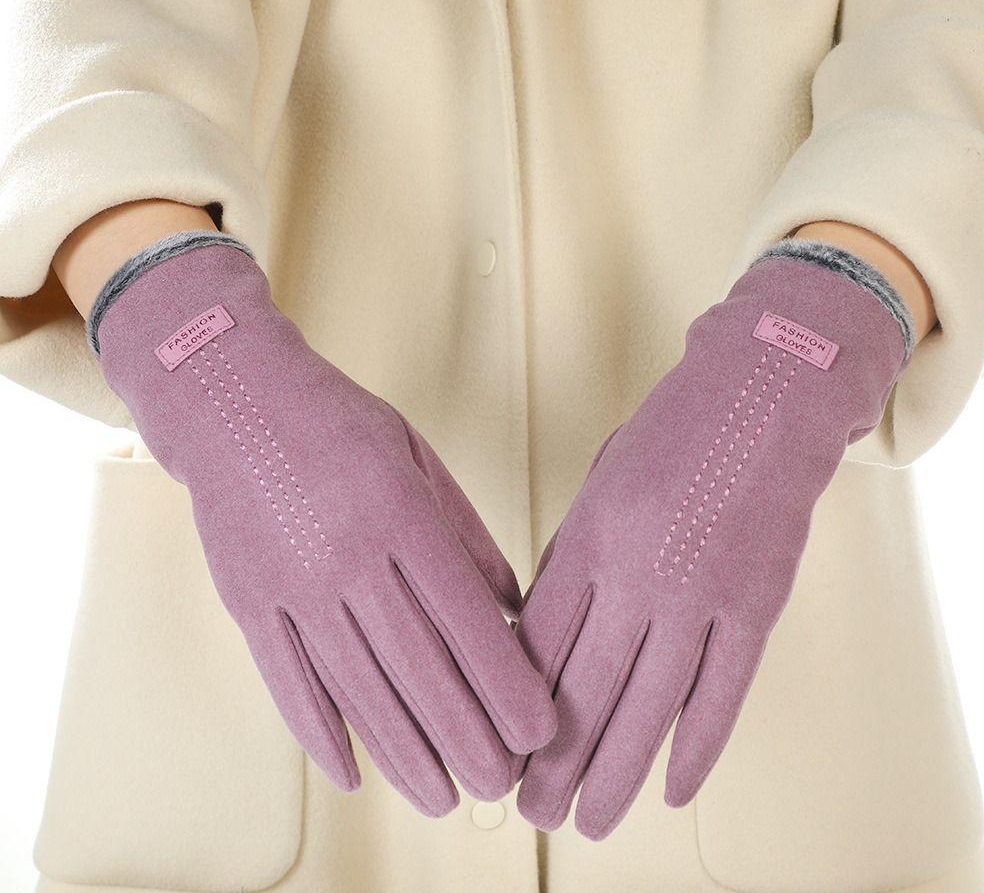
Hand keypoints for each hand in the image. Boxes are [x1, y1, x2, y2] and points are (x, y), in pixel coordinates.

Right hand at [94, 235, 555, 816]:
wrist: (231, 399)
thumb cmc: (335, 422)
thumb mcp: (415, 455)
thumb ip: (462, 532)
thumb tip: (510, 603)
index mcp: (399, 513)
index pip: (464, 615)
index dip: (505, 679)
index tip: (539, 726)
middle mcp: (347, 555)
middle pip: (417, 665)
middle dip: (466, 733)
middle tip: (503, 784)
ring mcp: (292, 584)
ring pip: (355, 686)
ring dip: (403, 751)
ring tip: (442, 797)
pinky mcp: (248, 602)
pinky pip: (286, 680)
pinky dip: (319, 733)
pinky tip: (352, 774)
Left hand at [515, 243, 909, 838]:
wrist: (764, 395)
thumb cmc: (671, 436)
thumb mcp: (599, 483)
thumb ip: (573, 557)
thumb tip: (543, 633)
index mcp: (590, 535)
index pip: (539, 641)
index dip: (514, 703)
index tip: (499, 745)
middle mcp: (639, 569)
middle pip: (586, 686)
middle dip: (553, 761)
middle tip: (532, 813)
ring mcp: (703, 590)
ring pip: (652, 705)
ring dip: (617, 773)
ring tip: (590, 824)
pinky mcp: (758, 603)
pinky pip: (724, 690)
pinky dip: (699, 746)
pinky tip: (676, 789)